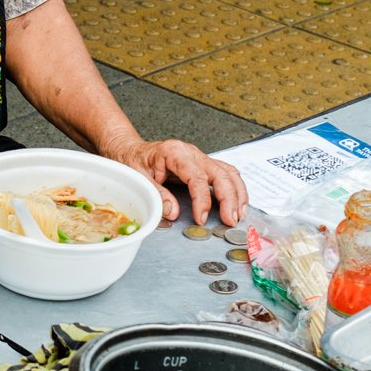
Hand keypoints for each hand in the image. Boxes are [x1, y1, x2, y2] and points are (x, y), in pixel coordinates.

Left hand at [123, 138, 247, 227]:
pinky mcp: (204, 164)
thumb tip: (173, 212)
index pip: (197, 177)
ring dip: (237, 194)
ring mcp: (200, 158)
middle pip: (220, 174)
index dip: (202, 199)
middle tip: (230, 220)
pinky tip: (238, 203)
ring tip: (239, 214)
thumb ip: (157, 194)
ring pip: (228, 172)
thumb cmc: (134, 160)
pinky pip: (226, 173)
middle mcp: (192, 153)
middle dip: (229, 198)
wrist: (132, 150)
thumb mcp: (138, 177)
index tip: (201, 218)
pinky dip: (235, 189)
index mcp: (175, 153)